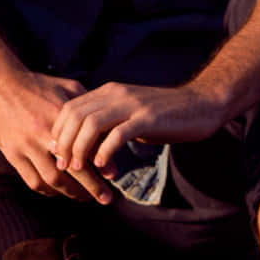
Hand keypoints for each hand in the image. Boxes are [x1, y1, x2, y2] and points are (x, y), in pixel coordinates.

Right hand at [0, 70, 115, 204]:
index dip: (102, 163)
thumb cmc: (38, 86)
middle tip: (107, 198)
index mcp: (60, 114)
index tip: (114, 176)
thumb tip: (111, 131)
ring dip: (72, 193)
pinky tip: (60, 191)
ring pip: (53, 179)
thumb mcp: (67, 88)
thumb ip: (88, 108)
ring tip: (86, 197)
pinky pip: (33, 181)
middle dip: (92, 187)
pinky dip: (49, 190)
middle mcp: (43, 133)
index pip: (86, 145)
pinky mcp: (12, 154)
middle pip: (73, 168)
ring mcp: (26, 145)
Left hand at [49, 82, 225, 175]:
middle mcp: (117, 94)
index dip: (59, 130)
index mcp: (110, 91)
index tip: (57, 152)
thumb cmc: (165, 114)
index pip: (71, 107)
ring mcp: (132, 105)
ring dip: (80, 149)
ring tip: (79, 168)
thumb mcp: (131, 113)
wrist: (201, 105)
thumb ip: (109, 122)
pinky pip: (117, 134)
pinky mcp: (148, 118)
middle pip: (75, 115)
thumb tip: (86, 143)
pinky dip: (105, 151)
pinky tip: (102, 165)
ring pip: (91, 124)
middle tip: (63, 165)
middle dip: (64, 142)